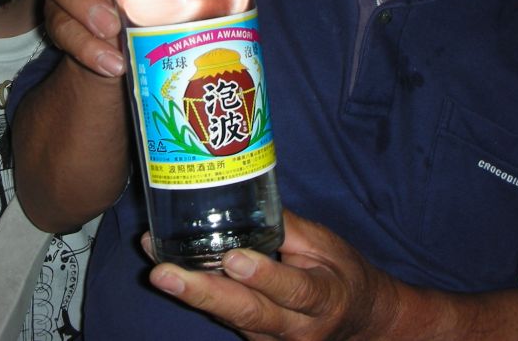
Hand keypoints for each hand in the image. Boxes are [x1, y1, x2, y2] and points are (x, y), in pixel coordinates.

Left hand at [145, 210, 396, 340]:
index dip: (262, 275)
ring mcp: (274, 340)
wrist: (360, 321)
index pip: (292, 290)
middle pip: (248, 312)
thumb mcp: (327, 245)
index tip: (232, 258)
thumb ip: (289, 226)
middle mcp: (297, 328)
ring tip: (157, 269)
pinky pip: (226, 318)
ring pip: (230, 317)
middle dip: (202, 293)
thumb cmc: (341, 274)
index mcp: (322, 298)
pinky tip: (171, 275)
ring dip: (191, 294)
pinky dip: (199, 297)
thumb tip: (245, 191)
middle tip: (163, 274)